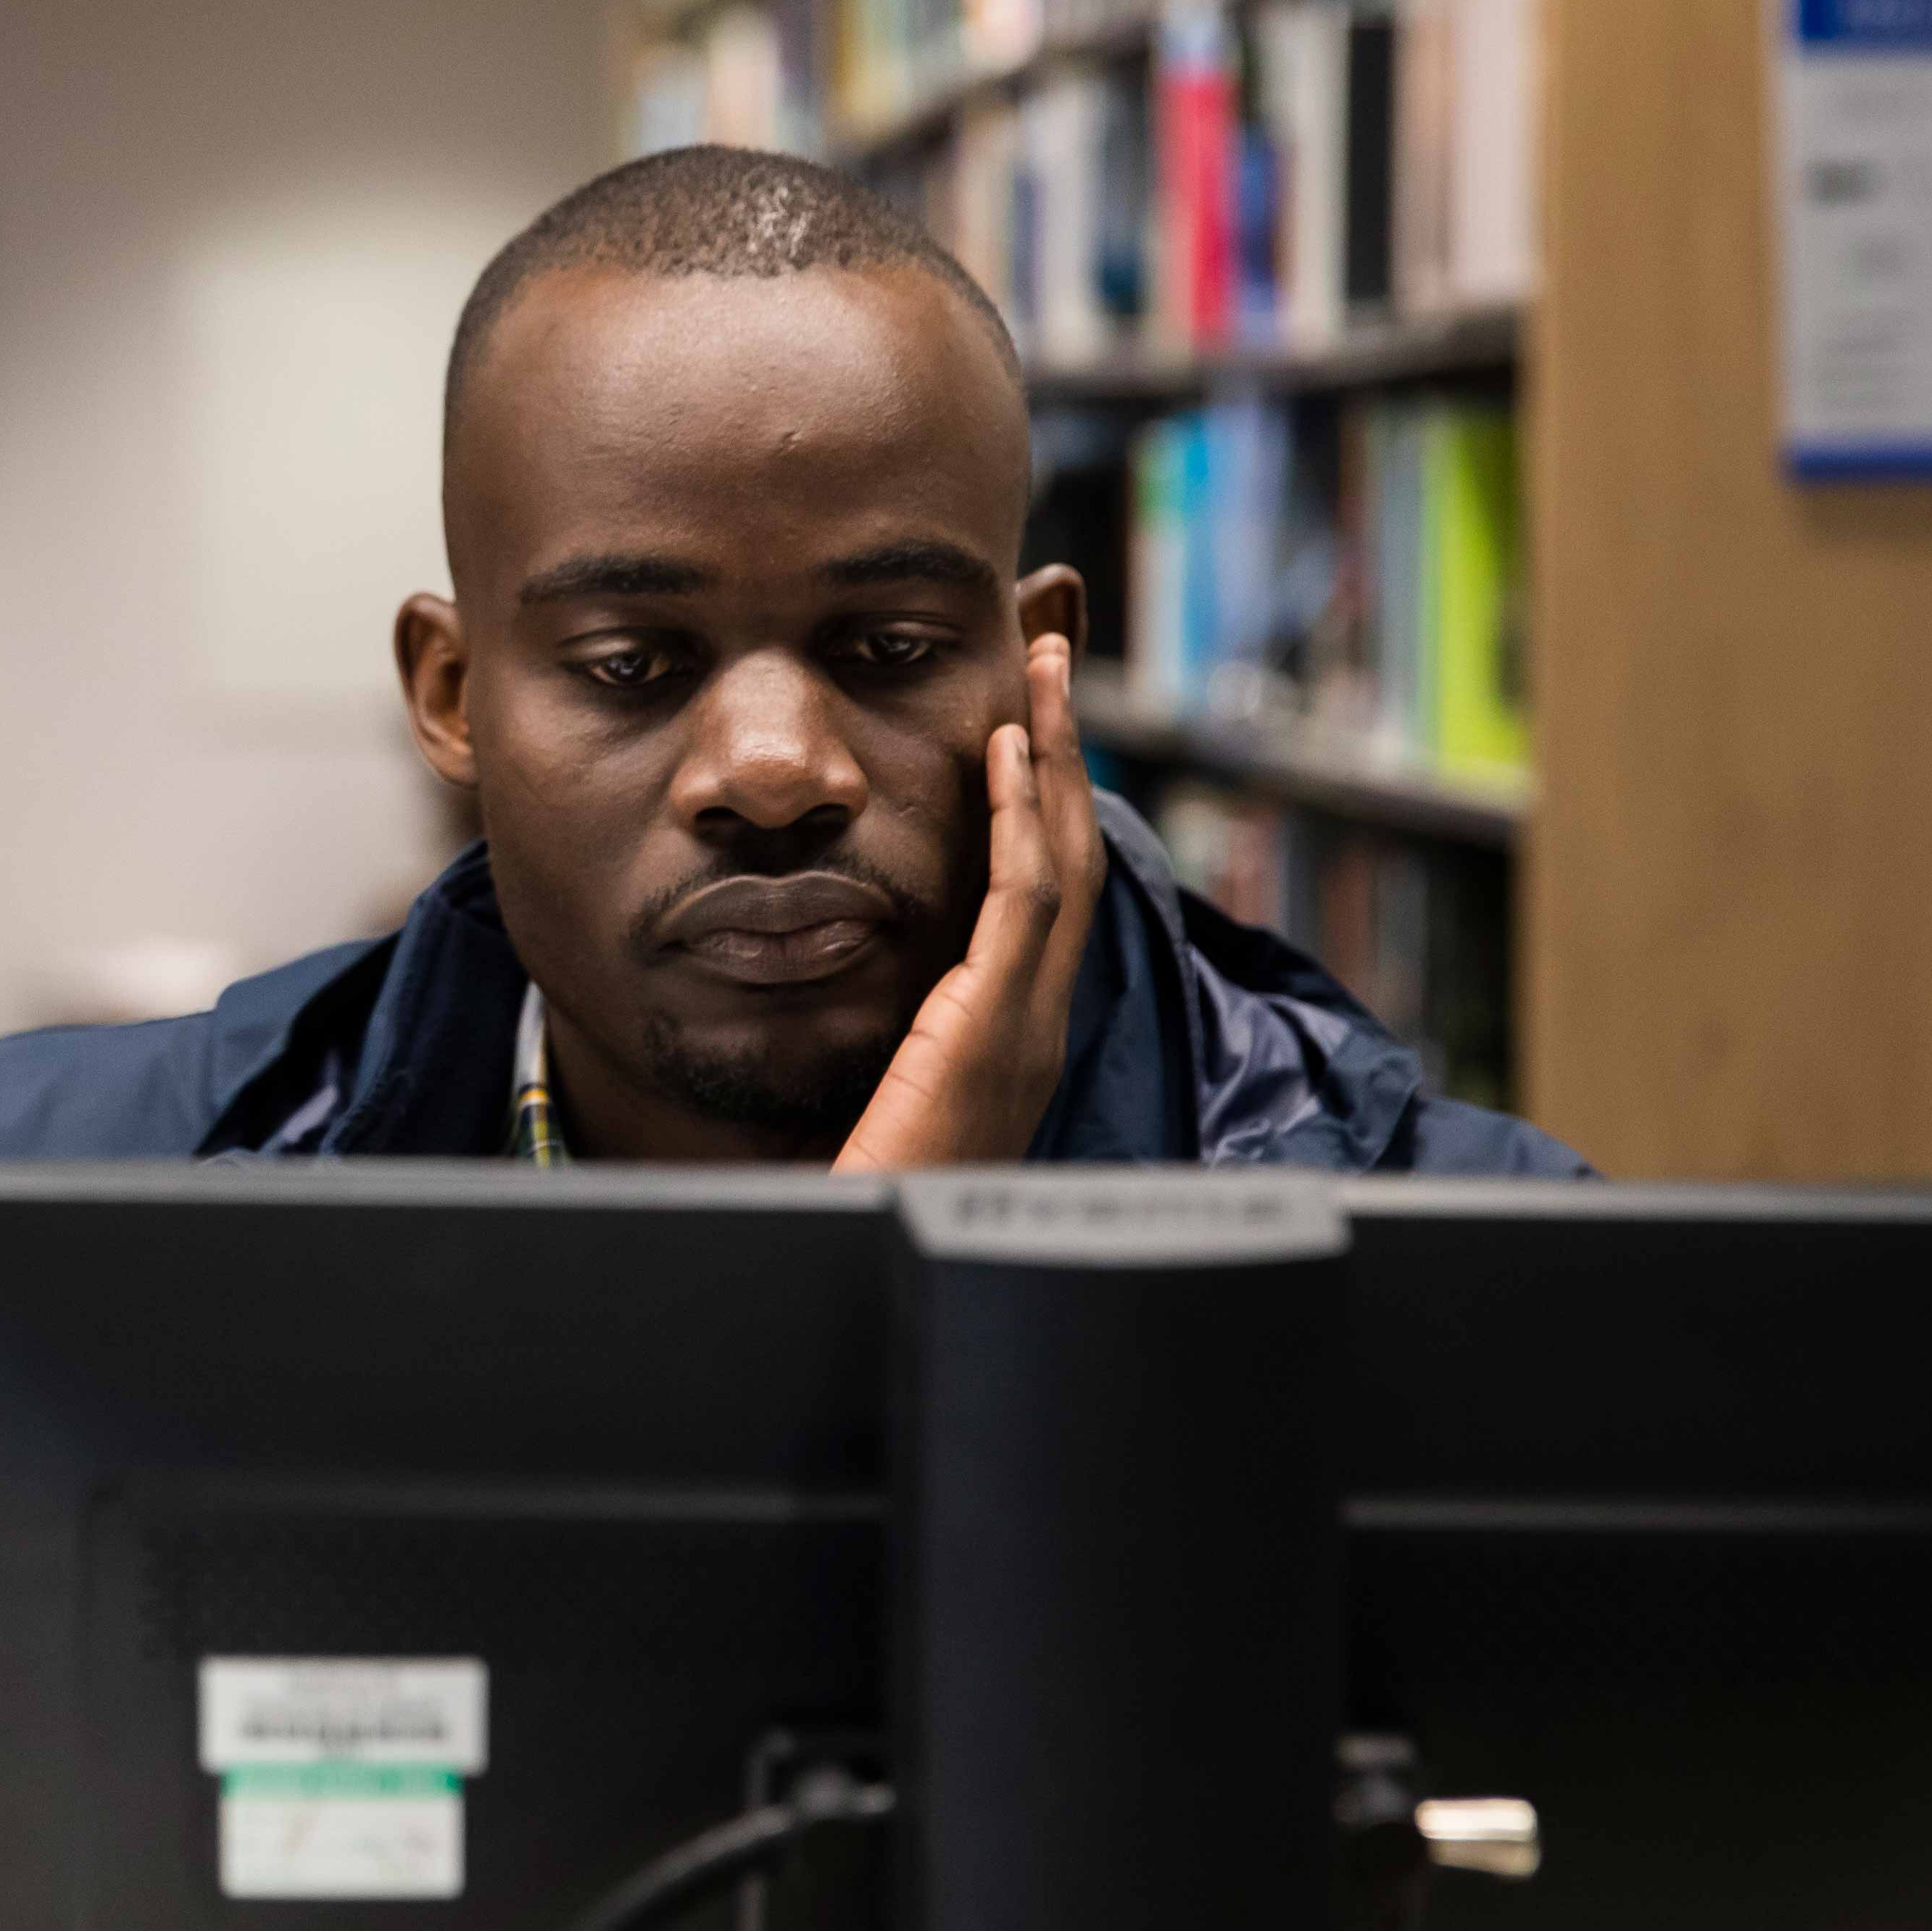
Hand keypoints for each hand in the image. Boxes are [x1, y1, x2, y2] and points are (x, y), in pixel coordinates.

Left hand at [833, 634, 1098, 1173]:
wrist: (866, 1265)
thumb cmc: (859, 1198)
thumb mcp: (882, 1100)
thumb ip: (889, 1047)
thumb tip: (862, 1005)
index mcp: (1009, 1034)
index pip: (1042, 896)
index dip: (1042, 806)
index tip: (1023, 728)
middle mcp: (1034, 1021)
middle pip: (1072, 858)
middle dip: (1065, 757)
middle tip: (1049, 665)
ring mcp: (1026, 1024)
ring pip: (1063, 859)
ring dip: (1053, 759)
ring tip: (1039, 674)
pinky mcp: (995, 1030)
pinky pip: (1023, 900)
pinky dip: (1022, 819)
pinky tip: (1006, 753)